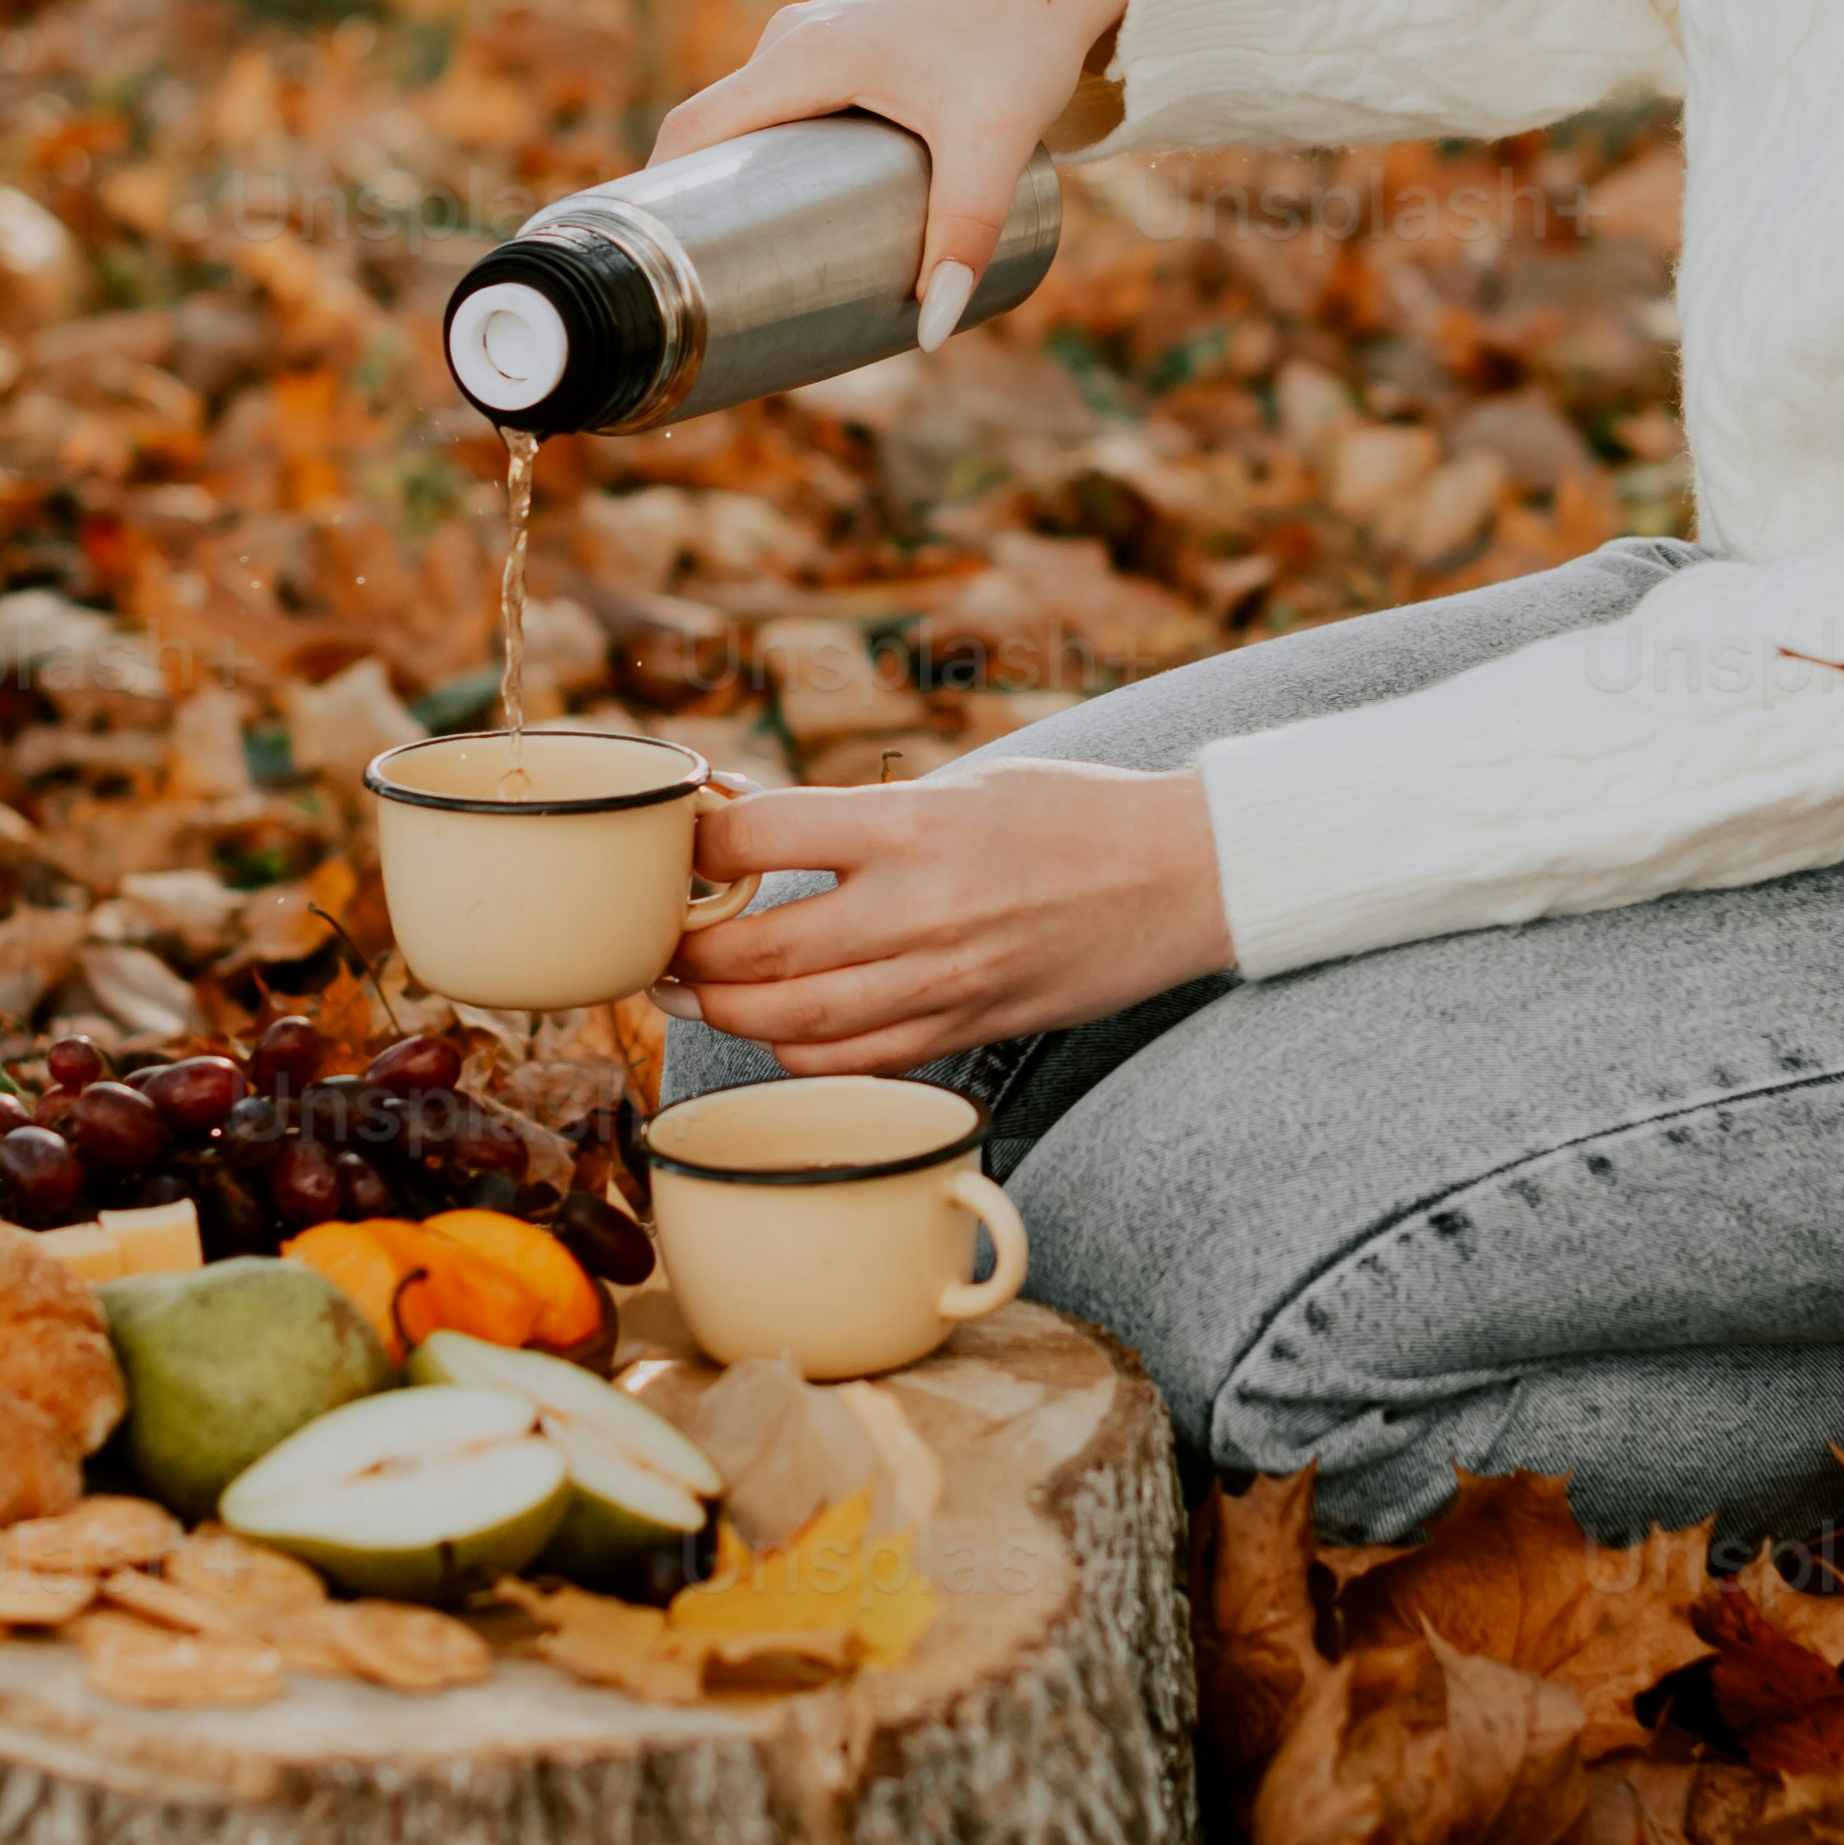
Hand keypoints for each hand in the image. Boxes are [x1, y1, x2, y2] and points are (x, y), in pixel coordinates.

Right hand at [651, 0, 1126, 348]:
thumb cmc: (1020, 45)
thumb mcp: (992, 142)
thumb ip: (964, 231)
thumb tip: (932, 331)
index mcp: (804, 55)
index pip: (697, 128)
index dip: (660, 195)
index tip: (657, 264)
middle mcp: (796, 39)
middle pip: (715, 128)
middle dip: (702, 203)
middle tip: (707, 286)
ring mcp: (820, 37)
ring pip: (753, 118)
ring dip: (741, 180)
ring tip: (747, 261)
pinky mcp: (850, 45)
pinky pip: (784, 105)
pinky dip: (773, 155)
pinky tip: (787, 204)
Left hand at [665, 755, 1229, 1070]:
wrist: (1185, 877)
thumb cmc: (1073, 814)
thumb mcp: (963, 784)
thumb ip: (860, 815)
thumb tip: (748, 819)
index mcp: (912, 826)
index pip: (760, 839)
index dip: (697, 846)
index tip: (679, 848)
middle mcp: (919, 910)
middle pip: (755, 951)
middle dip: (686, 953)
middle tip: (657, 943)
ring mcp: (942, 981)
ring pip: (789, 1023)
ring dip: (722, 1011)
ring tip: (694, 991)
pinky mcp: (966, 1028)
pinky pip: (852, 1060)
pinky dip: (796, 1050)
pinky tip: (778, 1027)